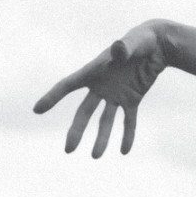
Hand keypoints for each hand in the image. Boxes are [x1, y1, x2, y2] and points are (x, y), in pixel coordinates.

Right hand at [32, 19, 166, 156]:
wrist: (158, 44)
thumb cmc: (141, 40)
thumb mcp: (133, 43)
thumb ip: (124, 48)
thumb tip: (118, 48)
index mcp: (94, 71)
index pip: (68, 86)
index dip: (52, 98)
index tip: (37, 110)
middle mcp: (101, 85)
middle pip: (85, 111)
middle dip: (76, 131)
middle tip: (68, 150)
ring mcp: (116, 94)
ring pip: (105, 120)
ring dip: (101, 138)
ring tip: (95, 156)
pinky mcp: (132, 99)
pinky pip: (128, 121)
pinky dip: (128, 135)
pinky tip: (124, 151)